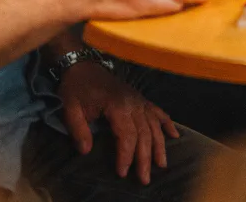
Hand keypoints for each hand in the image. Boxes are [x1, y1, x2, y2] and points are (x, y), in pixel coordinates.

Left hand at [58, 61, 177, 184]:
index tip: (122, 172)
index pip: (126, 135)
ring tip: (161, 165)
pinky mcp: (140, 98)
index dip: (126, 155)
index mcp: (117, 106)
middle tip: (144, 179)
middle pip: (144, 134)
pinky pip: (158, 111)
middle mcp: (133, 103)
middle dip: (145, 158)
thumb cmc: (76, 88)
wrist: (82, 65)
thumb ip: (78, 130)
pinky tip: (175, 135)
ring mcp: (139, 100)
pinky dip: (167, 123)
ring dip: (159, 146)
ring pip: (154, 125)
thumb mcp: (70, 108)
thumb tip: (86, 151)